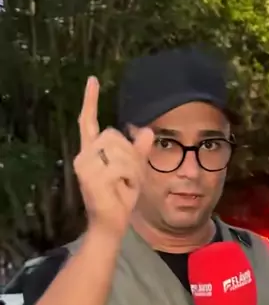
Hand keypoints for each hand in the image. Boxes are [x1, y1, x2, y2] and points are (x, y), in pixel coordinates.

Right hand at [73, 77, 154, 238]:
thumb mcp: (134, 171)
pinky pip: (119, 165)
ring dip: (131, 166)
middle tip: (130, 175)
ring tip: (126, 183)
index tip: (93, 80)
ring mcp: (85, 165)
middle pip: (114, 134)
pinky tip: (123, 188)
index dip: (90, 100)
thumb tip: (148, 131)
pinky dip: (129, 176)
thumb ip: (139, 150)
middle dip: (130, 152)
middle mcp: (84, 155)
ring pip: (119, 149)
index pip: (89, 121)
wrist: (111, 223)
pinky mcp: (90, 176)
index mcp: (91, 152)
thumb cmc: (119, 199)